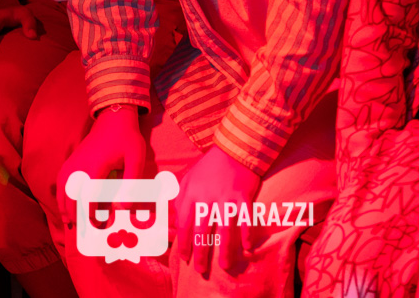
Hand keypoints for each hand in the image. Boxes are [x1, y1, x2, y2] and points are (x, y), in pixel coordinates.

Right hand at [55, 104, 144, 228]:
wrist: (113, 118)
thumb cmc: (127, 138)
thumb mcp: (136, 157)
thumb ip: (132, 182)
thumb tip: (123, 207)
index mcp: (97, 165)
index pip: (89, 195)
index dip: (90, 212)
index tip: (96, 225)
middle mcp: (81, 165)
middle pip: (72, 194)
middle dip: (74, 214)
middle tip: (80, 231)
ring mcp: (74, 161)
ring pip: (63, 188)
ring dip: (63, 206)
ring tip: (67, 222)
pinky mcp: (72, 159)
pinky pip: (61, 179)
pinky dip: (60, 193)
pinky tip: (63, 203)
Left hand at [175, 146, 261, 277]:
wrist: (234, 149)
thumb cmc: (209, 166)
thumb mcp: (188, 178)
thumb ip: (179, 198)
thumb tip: (172, 219)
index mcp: (191, 194)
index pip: (184, 225)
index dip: (184, 244)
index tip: (185, 258)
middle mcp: (207, 198)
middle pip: (202, 232)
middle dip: (201, 254)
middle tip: (201, 270)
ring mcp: (226, 198)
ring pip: (225, 230)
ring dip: (225, 251)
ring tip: (224, 266)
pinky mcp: (243, 196)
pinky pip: (245, 220)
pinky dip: (246, 235)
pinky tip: (247, 248)